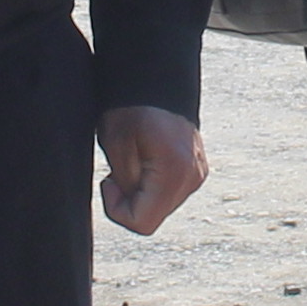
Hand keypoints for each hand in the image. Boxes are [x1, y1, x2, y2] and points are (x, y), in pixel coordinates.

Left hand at [98, 106, 209, 233]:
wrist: (156, 82)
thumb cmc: (132, 108)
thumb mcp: (117, 147)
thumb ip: (126, 185)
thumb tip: (130, 204)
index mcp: (174, 172)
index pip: (142, 223)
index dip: (117, 209)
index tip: (109, 181)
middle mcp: (192, 178)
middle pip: (153, 217)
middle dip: (129, 200)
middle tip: (117, 170)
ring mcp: (197, 175)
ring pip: (160, 207)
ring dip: (141, 193)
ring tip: (133, 161)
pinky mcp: (197, 171)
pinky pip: (169, 193)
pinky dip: (152, 185)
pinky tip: (145, 161)